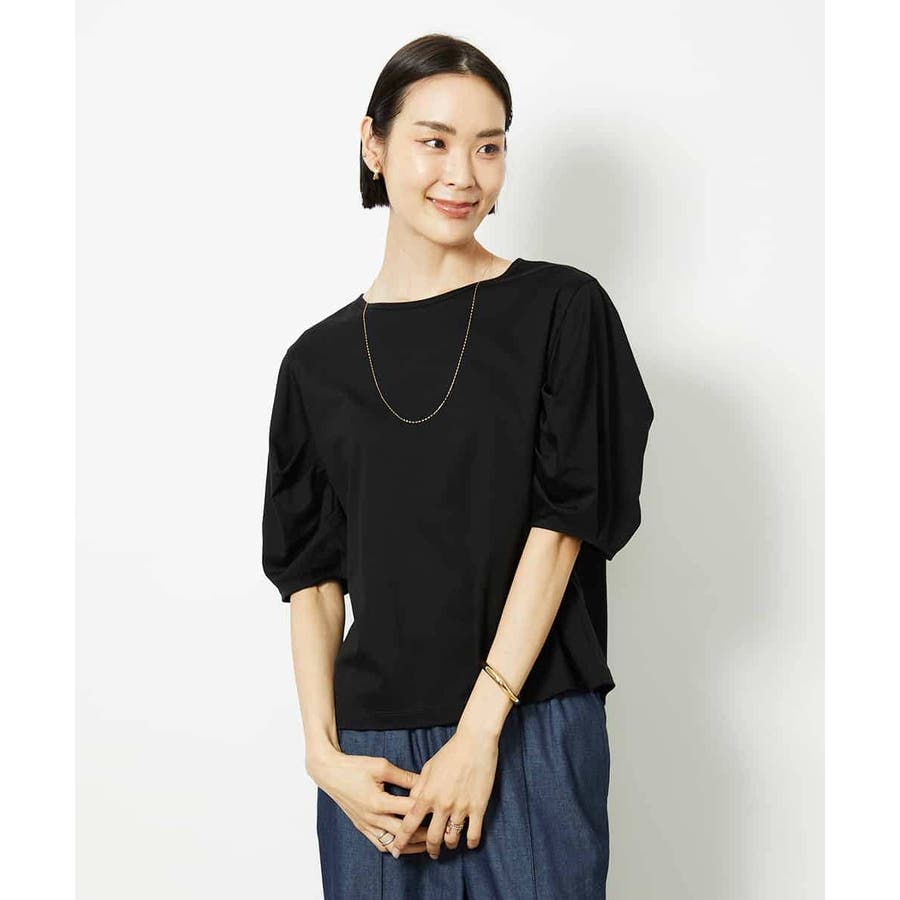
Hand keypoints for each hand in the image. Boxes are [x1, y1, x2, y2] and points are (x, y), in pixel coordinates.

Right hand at [307, 747, 429, 854]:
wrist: (330, 773)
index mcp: (378, 802)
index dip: (425, 810)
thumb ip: (404, 776)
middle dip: (423, 833)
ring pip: (392, 844)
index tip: (440, 808)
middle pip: (403, 832)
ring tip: (426, 842)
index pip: (408, 810)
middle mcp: (372, 818)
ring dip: (410, 845)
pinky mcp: (361, 827)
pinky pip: (380, 844)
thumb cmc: (355, 766)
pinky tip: (405, 845)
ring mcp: (366, 825)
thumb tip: (424, 782)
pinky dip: (394, 847)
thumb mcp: (381, 766)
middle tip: (439, 830)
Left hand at [389, 725, 498, 858]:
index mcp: (427, 794)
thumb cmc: (451, 752)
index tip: (397, 850)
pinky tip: (469, 843)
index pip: (410, 823)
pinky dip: (471, 843)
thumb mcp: (429, 767)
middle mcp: (442, 804)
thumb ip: (419, 787)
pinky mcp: (478, 807)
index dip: (402, 840)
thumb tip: (411, 801)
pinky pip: (473, 834)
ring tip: (449, 844)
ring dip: (449, 845)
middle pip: (431, 837)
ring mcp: (461, 807)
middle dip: (430, 849)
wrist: (475, 742)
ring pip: (452, 839)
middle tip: (431, 853)